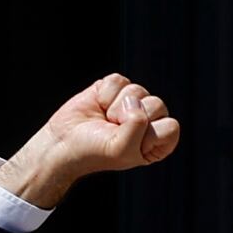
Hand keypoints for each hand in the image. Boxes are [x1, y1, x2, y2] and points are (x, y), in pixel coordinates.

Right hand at [0, 72, 180, 206]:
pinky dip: (105, 93)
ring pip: (138, 90)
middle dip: (130, 118)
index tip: (128, 144)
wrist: (62, 144)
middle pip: (157, 105)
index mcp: (156, 141)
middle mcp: (148, 120)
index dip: (148, 134)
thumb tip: (134, 99)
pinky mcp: (113, 89)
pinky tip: (98, 106)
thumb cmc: (93, 152)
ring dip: (116, 106)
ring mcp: (131, 102)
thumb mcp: (121, 149)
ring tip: (104, 119)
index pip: (170, 126)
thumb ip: (137, 126)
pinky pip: (119, 80)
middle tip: (112, 130)